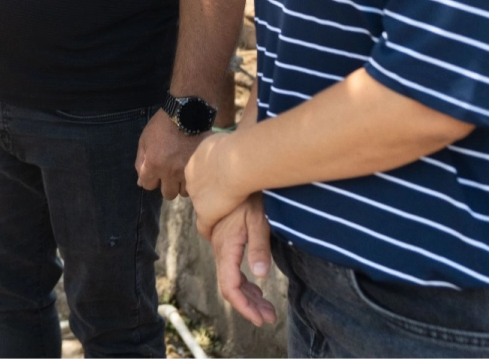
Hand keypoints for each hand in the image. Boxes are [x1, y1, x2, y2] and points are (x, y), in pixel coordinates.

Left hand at [136, 109, 196, 199]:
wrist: (188, 114)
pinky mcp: (199, 168)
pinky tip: (190, 171)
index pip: (147, 185)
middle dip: (165, 185)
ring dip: (180, 185)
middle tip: (168, 174)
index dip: (149, 179)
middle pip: (167, 194)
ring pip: (183, 192)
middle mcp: (170, 172)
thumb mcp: (144, 140)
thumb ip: (140, 161)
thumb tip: (140, 181)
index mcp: (154, 165)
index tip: (153, 172)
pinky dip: (191, 181)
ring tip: (181, 173)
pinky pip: (195, 184)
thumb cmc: (162, 125)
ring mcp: (186, 172)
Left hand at [183, 132, 246, 236]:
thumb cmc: (234, 147)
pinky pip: (204, 226)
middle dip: (206, 194)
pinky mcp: (205, 213)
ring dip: (209, 210)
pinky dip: (208, 231)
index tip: (216, 181)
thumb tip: (228, 141)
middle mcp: (191, 180)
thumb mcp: (222, 141)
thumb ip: (220, 146)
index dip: (207, 179)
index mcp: (194, 163)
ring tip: (218, 216)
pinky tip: (212, 235)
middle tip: (220, 197)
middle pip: (196, 190)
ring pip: (200, 206)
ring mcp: (197, 197)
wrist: (234, 161)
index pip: (197, 174)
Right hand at [210, 194, 276, 326]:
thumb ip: (259, 248)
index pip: (230, 287)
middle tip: (269, 317)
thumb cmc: (249, 193)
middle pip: (230, 286)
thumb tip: (262, 277)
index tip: (261, 319)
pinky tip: (257, 287)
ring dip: (248, 294)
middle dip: (250, 304)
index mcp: (225, 247)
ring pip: (231, 277)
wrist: (235, 169)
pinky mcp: (225, 237)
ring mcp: (220, 243)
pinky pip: (231, 266)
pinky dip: (244, 281)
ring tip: (267, 307)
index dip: (245, 307)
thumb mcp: (258, 220)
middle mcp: (219, 248)